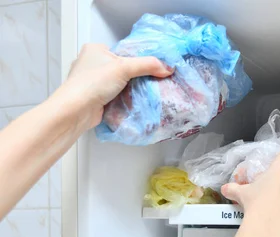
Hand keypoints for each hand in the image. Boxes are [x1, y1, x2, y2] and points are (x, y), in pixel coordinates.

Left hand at [51, 43, 173, 131]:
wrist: (76, 111)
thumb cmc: (93, 83)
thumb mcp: (124, 68)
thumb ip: (148, 65)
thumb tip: (168, 68)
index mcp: (95, 49)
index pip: (123, 51)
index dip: (139, 59)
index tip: (154, 67)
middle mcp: (92, 64)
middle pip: (123, 69)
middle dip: (137, 77)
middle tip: (154, 81)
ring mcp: (93, 82)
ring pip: (120, 84)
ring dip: (132, 90)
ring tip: (148, 93)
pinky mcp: (96, 98)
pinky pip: (116, 96)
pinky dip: (126, 99)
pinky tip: (136, 102)